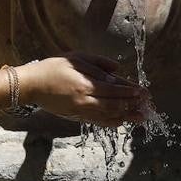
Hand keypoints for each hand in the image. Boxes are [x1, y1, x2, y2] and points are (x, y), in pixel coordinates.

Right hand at [19, 51, 148, 126]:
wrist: (33, 85)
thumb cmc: (54, 67)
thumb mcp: (77, 58)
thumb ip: (98, 63)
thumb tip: (117, 69)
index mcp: (85, 83)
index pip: (113, 89)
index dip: (130, 91)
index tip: (143, 92)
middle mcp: (84, 100)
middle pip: (114, 105)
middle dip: (132, 104)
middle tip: (147, 104)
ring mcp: (80, 111)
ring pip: (108, 116)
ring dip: (126, 116)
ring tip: (140, 116)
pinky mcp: (76, 117)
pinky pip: (98, 121)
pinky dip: (111, 122)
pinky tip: (122, 121)